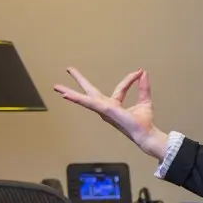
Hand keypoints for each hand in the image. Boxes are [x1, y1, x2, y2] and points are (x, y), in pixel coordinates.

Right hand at [52, 67, 168, 159]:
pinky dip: (78, 99)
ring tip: (57, 87)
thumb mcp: (145, 100)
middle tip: (69, 69)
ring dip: (71, 92)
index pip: (120, 87)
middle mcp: (106, 107)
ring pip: (85, 99)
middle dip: (79, 80)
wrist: (146, 134)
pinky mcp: (104, 110)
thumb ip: (143, 87)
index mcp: (114, 105)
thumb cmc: (144, 122)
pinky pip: (89, 103)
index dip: (130, 79)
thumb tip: (143, 72)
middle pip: (90, 92)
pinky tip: (66, 95)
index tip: (139, 72)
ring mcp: (103, 110)